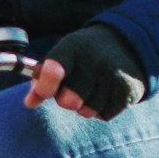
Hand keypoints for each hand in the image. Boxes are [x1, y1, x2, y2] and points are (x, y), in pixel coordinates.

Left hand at [27, 22, 147, 120]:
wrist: (127, 42)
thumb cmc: (84, 53)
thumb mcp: (63, 56)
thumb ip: (42, 78)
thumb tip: (29, 102)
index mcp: (72, 47)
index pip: (53, 71)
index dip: (45, 87)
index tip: (44, 93)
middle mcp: (94, 60)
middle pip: (69, 100)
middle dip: (65, 100)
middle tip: (71, 90)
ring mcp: (114, 75)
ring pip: (87, 111)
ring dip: (85, 106)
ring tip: (91, 89)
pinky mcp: (128, 90)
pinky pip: (104, 115)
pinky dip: (101, 110)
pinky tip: (105, 94)